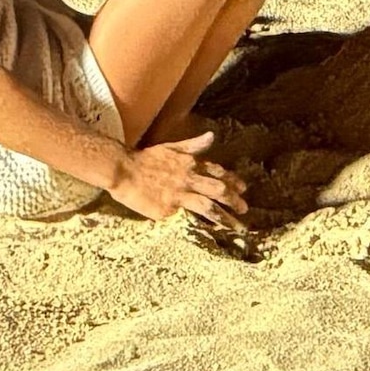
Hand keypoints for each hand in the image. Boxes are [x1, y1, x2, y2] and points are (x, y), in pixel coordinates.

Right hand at [106, 135, 247, 233]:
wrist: (124, 170)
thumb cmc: (147, 158)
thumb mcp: (173, 147)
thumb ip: (194, 145)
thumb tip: (212, 136)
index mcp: (191, 164)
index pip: (218, 173)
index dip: (232, 181)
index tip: (243, 189)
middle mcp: (189, 179)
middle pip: (218, 190)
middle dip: (234, 200)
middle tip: (245, 210)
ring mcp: (179, 195)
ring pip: (208, 207)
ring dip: (224, 217)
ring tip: (236, 226)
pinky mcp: (168, 209)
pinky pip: (186, 218)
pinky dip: (198, 224)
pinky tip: (208, 234)